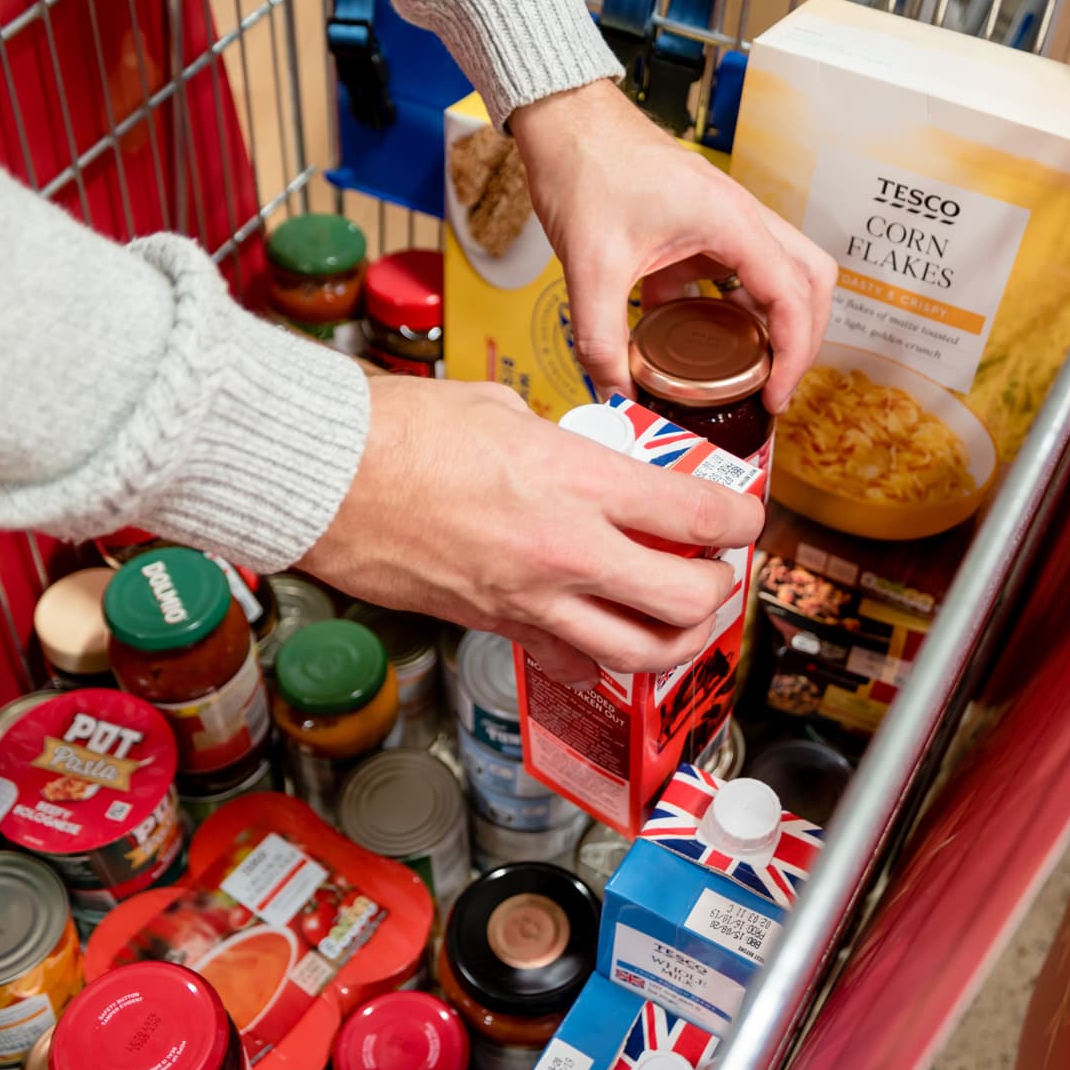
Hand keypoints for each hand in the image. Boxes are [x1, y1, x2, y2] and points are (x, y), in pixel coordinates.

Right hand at [298, 376, 764, 686]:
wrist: (325, 480)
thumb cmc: (400, 431)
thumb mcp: (503, 410)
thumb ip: (564, 445)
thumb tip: (590, 465)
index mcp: (577, 480)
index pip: (697, 515)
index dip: (741, 520)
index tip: (744, 518)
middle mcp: (566, 550)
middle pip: (688, 599)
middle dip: (720, 588)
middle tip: (717, 569)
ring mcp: (530, 599)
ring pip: (640, 653)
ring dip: (676, 639)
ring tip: (680, 617)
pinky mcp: (494, 627)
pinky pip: (571, 659)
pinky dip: (602, 655)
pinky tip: (606, 633)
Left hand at [511, 80, 836, 411]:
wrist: (563, 121)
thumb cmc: (585, 169)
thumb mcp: (590, 268)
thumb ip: (601, 339)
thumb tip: (615, 394)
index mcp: (731, 222)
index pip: (793, 296)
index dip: (794, 354)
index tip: (776, 397)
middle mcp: (739, 218)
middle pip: (809, 282)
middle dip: (803, 339)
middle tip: (774, 387)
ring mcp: (722, 221)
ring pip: (777, 276)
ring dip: (770, 324)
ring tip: (744, 375)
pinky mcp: (697, 227)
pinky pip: (732, 274)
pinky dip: (726, 311)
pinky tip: (692, 342)